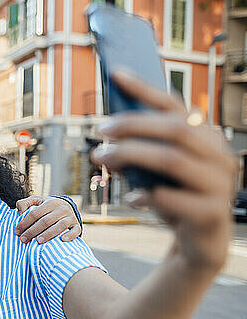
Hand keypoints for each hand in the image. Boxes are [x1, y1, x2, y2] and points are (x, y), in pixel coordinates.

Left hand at [14, 196, 81, 242]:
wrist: (66, 206)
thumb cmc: (46, 207)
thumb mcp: (36, 201)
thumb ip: (25, 203)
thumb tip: (20, 212)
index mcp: (49, 203)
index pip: (35, 213)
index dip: (24, 223)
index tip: (17, 232)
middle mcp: (61, 209)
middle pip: (45, 221)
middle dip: (33, 231)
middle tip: (24, 239)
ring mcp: (70, 217)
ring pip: (60, 226)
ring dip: (49, 234)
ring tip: (38, 241)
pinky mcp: (76, 225)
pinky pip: (75, 231)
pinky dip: (70, 235)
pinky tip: (62, 240)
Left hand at [91, 71, 236, 268]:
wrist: (197, 243)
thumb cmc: (175, 199)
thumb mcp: (155, 173)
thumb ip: (137, 155)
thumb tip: (103, 143)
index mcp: (206, 137)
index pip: (176, 105)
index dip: (146, 88)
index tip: (116, 75)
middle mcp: (219, 154)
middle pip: (174, 128)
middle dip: (132, 126)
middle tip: (100, 131)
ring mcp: (219, 183)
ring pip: (171, 159)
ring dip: (130, 155)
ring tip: (102, 159)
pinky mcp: (212, 212)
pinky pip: (174, 198)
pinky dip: (146, 195)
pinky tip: (131, 198)